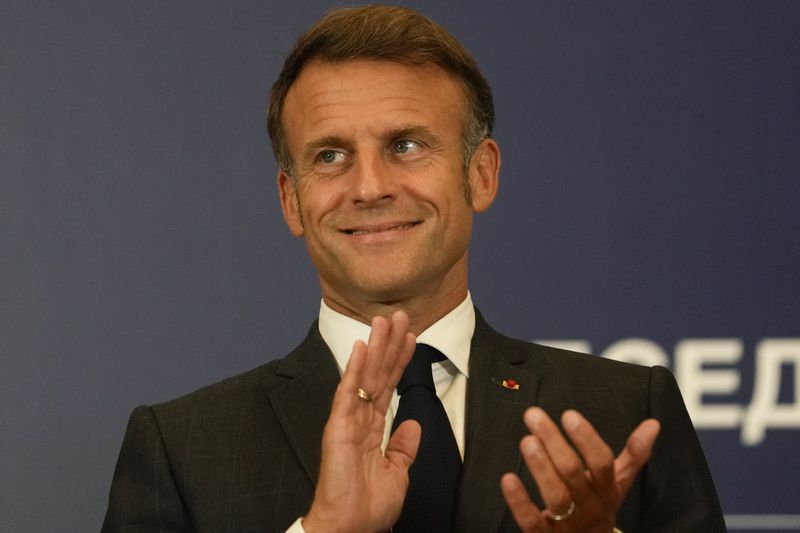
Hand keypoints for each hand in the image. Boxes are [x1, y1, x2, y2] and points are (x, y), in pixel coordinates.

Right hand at [303, 311, 419, 532]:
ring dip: (376, 346)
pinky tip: (361, 346)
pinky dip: (355, 369)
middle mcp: (359, 419)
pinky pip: (347, 392)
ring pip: (364, 376)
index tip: (411, 338)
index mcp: (372, 429)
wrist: (350, 529)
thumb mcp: (397, 474)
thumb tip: (413, 425)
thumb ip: (403, 447)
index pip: (389, 386)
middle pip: (378, 373)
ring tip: (384, 320)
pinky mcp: (338, 427)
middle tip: (400, 316)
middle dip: (390, 344)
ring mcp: (347, 421)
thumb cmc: (367, 508)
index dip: (400, 361)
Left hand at [500, 408, 659, 531]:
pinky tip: (508, 478)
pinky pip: (532, 522)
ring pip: (556, 498)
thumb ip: (634, 455)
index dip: (587, 439)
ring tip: (526, 441)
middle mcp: (590, 508)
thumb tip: (653, 424)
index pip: (602, 463)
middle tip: (533, 416)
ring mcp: (569, 525)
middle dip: (553, 442)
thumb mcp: (618, 484)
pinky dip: (519, 501)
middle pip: (573, 474)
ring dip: (540, 468)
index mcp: (607, 491)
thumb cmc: (599, 507)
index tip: (569, 415)